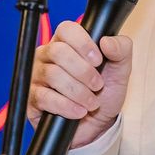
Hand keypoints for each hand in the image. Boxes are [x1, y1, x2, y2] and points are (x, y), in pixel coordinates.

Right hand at [27, 20, 132, 148]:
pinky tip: (79, 111)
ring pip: (53, 75)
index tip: (98, 60)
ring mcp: (37, 76)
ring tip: (92, 103)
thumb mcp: (120, 70)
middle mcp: (47, 55)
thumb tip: (106, 41)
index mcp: (66, 42)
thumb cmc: (104, 92)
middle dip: (84, 72)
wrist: (97, 124)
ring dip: (78, 91)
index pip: (66, 29)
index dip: (83, 43)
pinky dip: (67, 106)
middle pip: (58, 52)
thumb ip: (121, 49)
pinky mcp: (33, 98)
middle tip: (98, 85)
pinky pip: (45, 97)